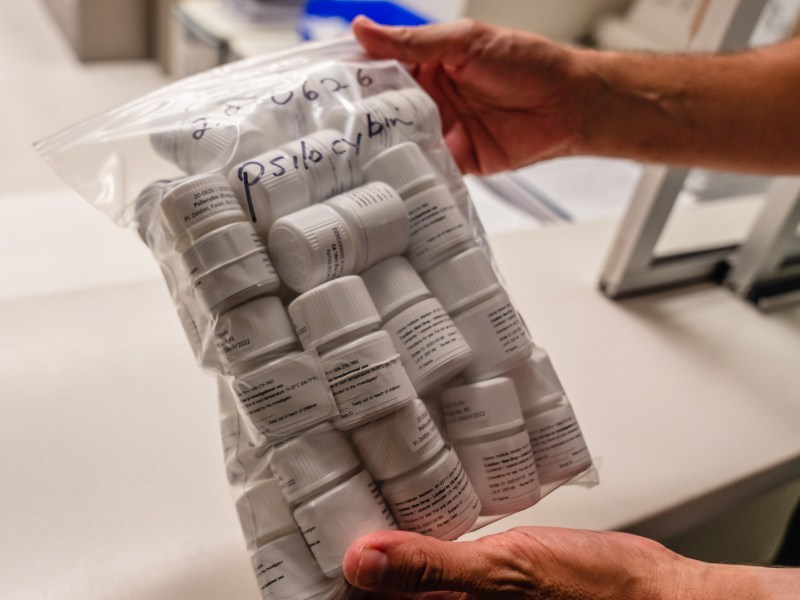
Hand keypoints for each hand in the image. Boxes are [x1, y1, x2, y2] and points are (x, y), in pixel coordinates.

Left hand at [341, 526, 686, 598]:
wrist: (647, 592)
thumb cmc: (592, 592)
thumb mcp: (506, 573)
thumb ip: (432, 569)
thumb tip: (360, 562)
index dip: (334, 582)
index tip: (305, 549)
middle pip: (382, 597)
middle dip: (355, 561)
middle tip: (325, 511)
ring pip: (408, 581)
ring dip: (384, 549)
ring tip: (357, 503)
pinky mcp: (481, 588)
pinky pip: (437, 569)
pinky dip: (418, 544)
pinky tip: (412, 515)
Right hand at [352, 17, 586, 174]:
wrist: (568, 104)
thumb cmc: (527, 62)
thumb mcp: (466, 43)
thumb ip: (414, 42)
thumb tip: (363, 28)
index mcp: (429, 62)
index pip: (381, 67)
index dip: (354, 75)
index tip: (325, 85)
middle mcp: (431, 96)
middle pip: (385, 108)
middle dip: (361, 116)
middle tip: (330, 126)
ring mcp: (441, 129)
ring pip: (400, 139)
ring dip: (382, 146)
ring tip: (351, 154)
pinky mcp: (456, 159)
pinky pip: (426, 167)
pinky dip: (410, 171)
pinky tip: (390, 174)